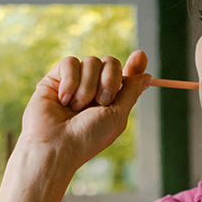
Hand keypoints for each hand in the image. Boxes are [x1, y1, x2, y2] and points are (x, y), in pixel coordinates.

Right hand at [16, 51, 152, 173]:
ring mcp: (73, 82)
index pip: (124, 75)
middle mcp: (92, 88)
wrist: (56, 145)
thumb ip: (131, 93)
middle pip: (110, 62)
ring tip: (77, 107)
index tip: (140, 55)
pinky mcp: (55, 78)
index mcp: (109, 99)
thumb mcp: (117, 116)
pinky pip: (70, 62)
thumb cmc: (87, 137)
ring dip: (88, 86)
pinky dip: (70, 81)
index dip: (134, 65)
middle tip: (102, 101)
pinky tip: (63, 100)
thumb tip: (147, 76)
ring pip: (91, 61)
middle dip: (110, 80)